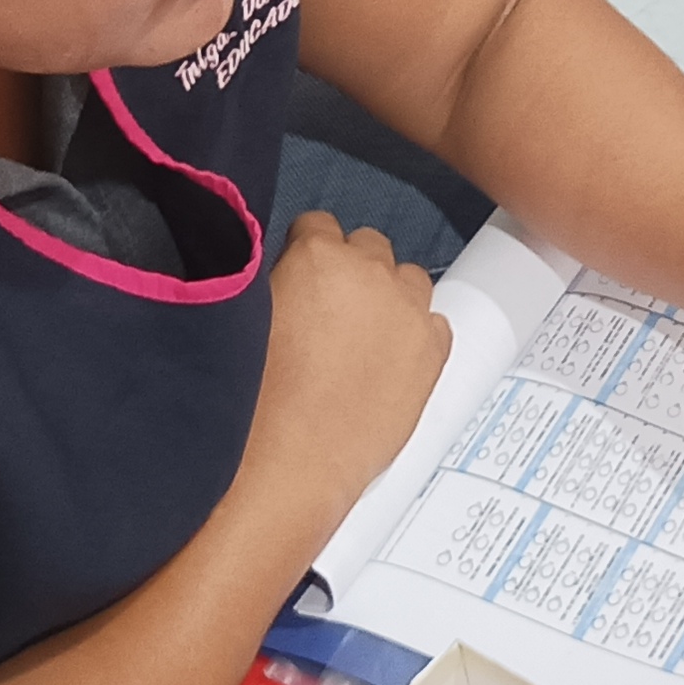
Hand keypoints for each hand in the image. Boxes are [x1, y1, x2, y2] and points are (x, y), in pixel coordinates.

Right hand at [243, 212, 450, 523]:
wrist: (292, 460)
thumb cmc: (256, 399)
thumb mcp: (247, 315)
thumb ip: (275, 281)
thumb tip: (286, 280)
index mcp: (317, 255)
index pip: (318, 225)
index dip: (307, 254)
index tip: (303, 279)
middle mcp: (369, 271)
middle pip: (369, 246)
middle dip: (352, 272)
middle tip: (332, 314)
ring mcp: (408, 309)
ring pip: (409, 278)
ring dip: (389, 297)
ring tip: (365, 338)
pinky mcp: (434, 350)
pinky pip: (436, 323)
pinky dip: (418, 334)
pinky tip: (391, 363)